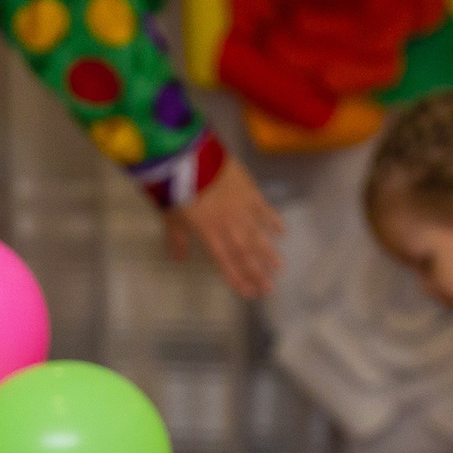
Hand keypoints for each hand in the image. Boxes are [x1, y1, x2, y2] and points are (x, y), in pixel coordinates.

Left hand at [171, 157, 283, 299]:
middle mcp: (229, 225)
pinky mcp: (249, 190)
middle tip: (270, 289)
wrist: (190, 158)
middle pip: (246, 254)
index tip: (248, 293)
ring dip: (269, 252)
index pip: (225, 262)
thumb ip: (177, 238)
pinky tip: (282, 232)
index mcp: (208, 233)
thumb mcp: (171, 215)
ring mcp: (241, 208)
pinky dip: (273, 221)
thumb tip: (177, 260)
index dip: (237, 279)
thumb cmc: (176, 187)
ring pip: (258, 235)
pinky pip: (264, 209)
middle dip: (258, 273)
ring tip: (279, 268)